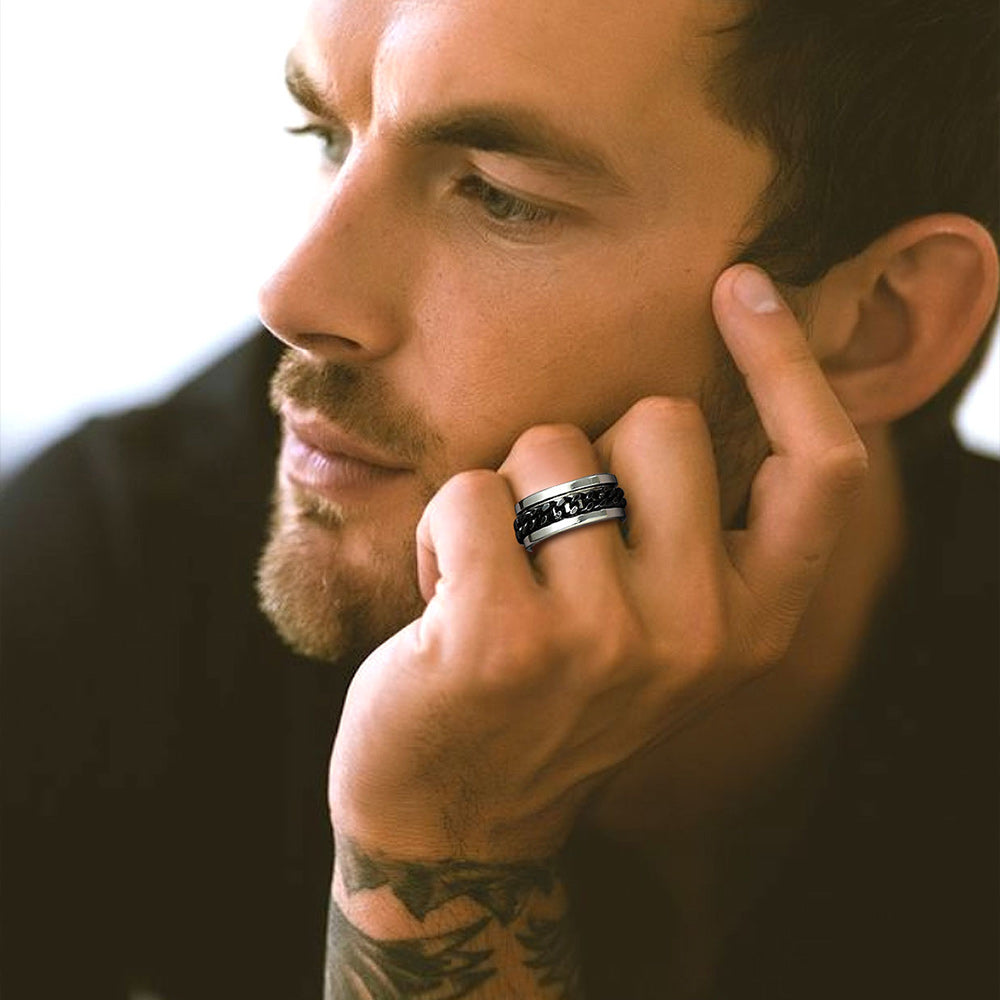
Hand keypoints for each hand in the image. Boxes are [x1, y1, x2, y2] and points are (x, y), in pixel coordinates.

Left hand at [327, 265, 867, 861]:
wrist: (459, 813)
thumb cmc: (555, 691)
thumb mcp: (661, 626)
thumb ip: (697, 532)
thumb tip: (693, 387)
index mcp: (756, 621)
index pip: (822, 470)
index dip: (790, 364)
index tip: (739, 285)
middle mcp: (702, 631)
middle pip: (662, 421)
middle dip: (590, 450)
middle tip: (553, 540)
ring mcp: (606, 639)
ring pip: (552, 446)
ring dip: (506, 497)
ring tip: (495, 580)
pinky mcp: (505, 638)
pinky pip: (468, 492)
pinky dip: (438, 530)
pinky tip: (441, 598)